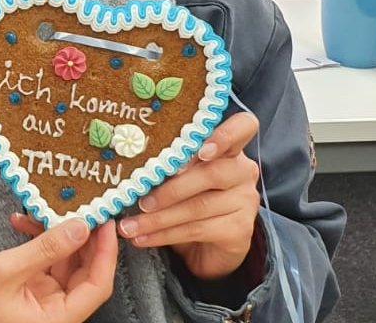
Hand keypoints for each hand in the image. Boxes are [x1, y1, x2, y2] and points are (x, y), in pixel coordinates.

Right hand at [0, 217, 117, 322]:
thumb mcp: (7, 271)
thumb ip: (46, 248)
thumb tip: (81, 227)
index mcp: (57, 319)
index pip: (97, 286)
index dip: (105, 253)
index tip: (105, 223)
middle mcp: (56, 311)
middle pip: (85, 272)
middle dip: (82, 238)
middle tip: (81, 206)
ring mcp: (45, 299)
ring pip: (66, 262)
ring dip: (57, 234)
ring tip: (43, 210)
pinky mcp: (32, 287)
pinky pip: (46, 260)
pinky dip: (38, 240)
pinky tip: (21, 222)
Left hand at [118, 112, 260, 280]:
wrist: (210, 248)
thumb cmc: (190, 201)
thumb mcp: (181, 178)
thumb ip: (171, 165)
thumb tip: (135, 166)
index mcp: (230, 148)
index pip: (243, 127)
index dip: (225, 135)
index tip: (201, 149)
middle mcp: (243, 171)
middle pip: (211, 173)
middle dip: (170, 189)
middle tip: (140, 201)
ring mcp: (245, 201)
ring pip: (198, 206)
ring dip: (158, 218)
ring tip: (130, 226)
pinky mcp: (240, 229)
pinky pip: (197, 229)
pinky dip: (164, 235)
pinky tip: (143, 238)